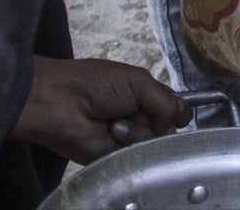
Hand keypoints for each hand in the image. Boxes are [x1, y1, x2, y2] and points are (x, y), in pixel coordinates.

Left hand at [12, 57, 186, 164]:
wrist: (61, 103)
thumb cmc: (94, 84)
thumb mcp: (139, 81)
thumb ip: (167, 101)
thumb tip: (177, 122)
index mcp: (144, 96)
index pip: (175, 108)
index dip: (176, 109)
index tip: (169, 107)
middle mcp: (139, 119)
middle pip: (169, 126)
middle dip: (156, 116)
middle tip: (136, 108)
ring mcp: (128, 139)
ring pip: (155, 141)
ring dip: (139, 128)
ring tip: (115, 120)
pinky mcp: (117, 157)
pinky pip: (138, 153)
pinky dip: (129, 140)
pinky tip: (112, 131)